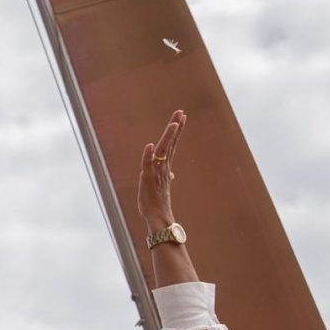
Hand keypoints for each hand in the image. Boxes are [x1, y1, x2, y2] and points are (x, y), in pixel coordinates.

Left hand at [135, 109, 186, 232]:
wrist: (157, 216)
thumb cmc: (157, 201)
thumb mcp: (162, 185)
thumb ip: (166, 176)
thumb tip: (171, 173)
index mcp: (165, 166)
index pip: (171, 144)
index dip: (176, 131)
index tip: (182, 117)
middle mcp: (162, 166)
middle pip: (169, 143)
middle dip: (175, 127)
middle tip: (181, 113)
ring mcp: (156, 172)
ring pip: (162, 151)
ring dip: (167, 137)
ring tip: (173, 123)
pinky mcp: (148, 179)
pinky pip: (147, 165)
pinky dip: (148, 155)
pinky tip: (150, 145)